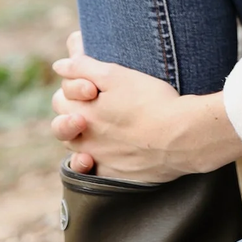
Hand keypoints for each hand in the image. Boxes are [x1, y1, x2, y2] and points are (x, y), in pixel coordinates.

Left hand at [51, 30, 241, 181]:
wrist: (183, 136)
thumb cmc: (151, 101)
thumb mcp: (115, 74)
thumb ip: (82, 67)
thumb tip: (58, 65)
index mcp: (80, 115)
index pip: (60, 99)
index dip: (74, 86)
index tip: (94, 85)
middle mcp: (84, 142)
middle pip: (64, 127)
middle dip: (73, 112)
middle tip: (94, 102)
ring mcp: (100, 161)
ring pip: (78, 149)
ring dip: (82, 137)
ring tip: (102, 126)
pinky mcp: (116, 176)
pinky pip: (97, 172)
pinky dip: (98, 162)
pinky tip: (110, 152)